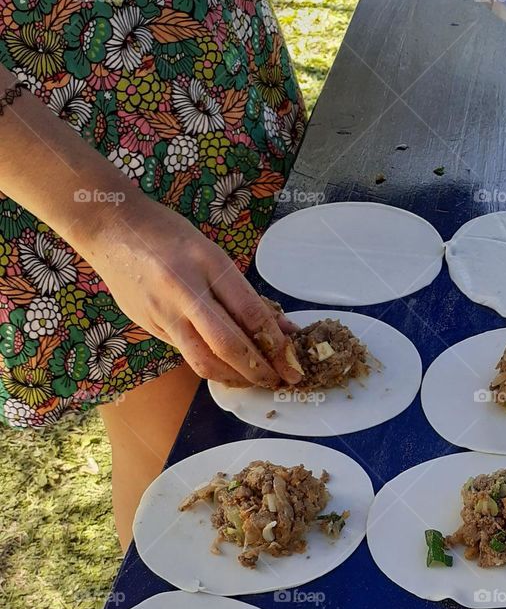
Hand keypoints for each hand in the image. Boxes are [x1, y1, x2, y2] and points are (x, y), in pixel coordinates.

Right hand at [81, 199, 302, 387]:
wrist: (110, 227)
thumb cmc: (169, 235)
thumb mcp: (212, 253)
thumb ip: (244, 294)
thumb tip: (281, 329)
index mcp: (207, 263)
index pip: (250, 313)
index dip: (276, 344)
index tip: (292, 362)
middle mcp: (184, 290)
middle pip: (228, 345)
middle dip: (258, 370)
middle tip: (278, 381)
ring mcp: (162, 312)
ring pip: (203, 360)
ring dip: (234, 377)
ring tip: (254, 380)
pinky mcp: (149, 327)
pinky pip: (186, 353)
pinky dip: (211, 365)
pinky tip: (226, 368)